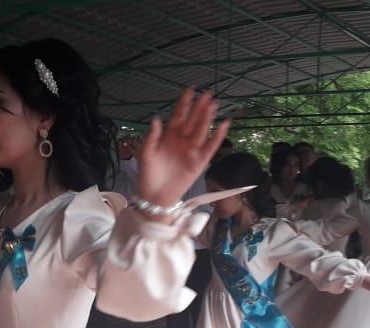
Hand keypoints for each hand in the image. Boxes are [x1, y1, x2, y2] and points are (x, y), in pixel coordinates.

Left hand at [136, 88, 229, 210]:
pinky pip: (211, 146)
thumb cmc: (148, 174)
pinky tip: (224, 124)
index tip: (190, 89)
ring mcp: (192, 150)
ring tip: (214, 104)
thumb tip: (157, 118)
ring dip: (208, 117)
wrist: (155, 196)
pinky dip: (218, 136)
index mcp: (168, 135)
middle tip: (208, 92)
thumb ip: (151, 136)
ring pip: (202, 129)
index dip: (184, 102)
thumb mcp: (146, 154)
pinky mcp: (199, 161)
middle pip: (193, 119)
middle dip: (200, 106)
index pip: (178, 115)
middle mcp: (182, 140)